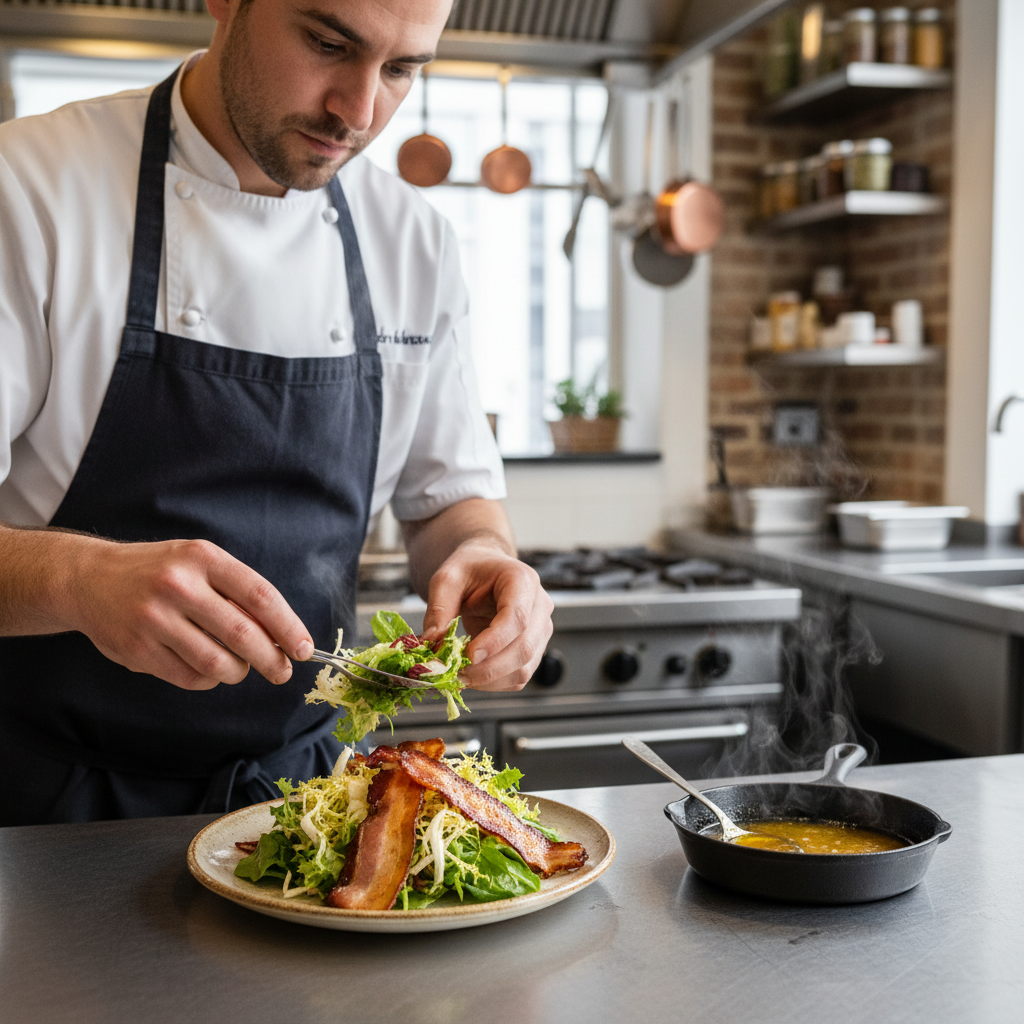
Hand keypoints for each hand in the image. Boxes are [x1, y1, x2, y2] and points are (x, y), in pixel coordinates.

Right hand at [65, 536, 312, 690]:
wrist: (89, 578)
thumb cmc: (160, 571)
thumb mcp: (198, 563)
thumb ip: (237, 592)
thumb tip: (283, 635)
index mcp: (203, 558)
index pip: (260, 595)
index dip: (288, 626)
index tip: (305, 649)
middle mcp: (178, 585)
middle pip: (242, 634)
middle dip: (272, 659)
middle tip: (283, 671)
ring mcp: (154, 619)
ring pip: (217, 663)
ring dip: (238, 672)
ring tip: (240, 667)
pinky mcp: (137, 650)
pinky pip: (190, 677)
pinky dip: (208, 679)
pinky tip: (208, 669)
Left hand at [419, 540, 552, 691]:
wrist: (486, 570)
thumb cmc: (470, 570)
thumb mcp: (447, 579)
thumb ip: (438, 608)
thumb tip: (431, 642)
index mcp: (523, 580)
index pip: (517, 617)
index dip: (494, 641)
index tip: (468, 655)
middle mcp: (540, 606)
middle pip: (524, 647)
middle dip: (489, 668)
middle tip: (456, 674)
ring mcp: (540, 630)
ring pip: (524, 668)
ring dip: (490, 680)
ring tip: (459, 676)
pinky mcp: (534, 650)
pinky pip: (519, 676)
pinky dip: (494, 683)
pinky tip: (472, 676)